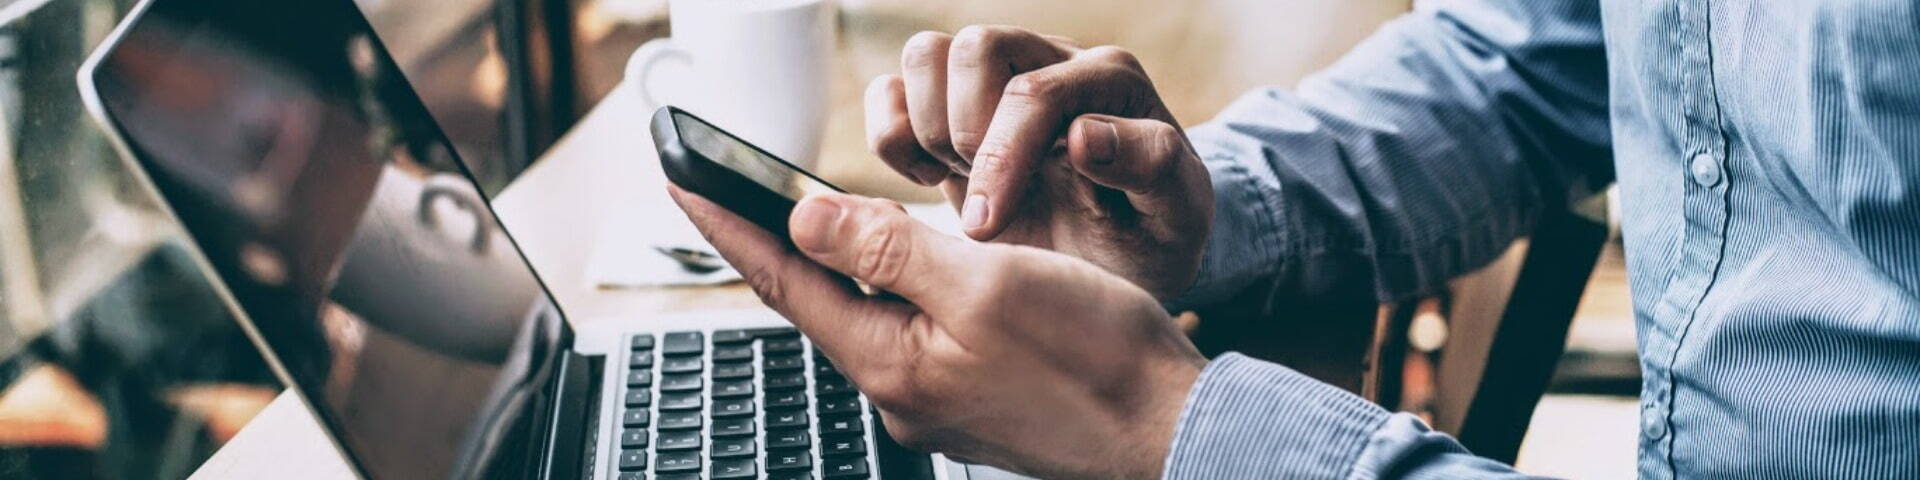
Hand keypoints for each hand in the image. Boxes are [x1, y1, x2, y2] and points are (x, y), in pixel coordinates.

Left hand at [670, 186, 1206, 479]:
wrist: (1170, 430)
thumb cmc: (1096, 359)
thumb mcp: (986, 282)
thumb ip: (889, 249)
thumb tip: (806, 220)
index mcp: (890, 362)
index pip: (785, 282)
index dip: (731, 225)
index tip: (685, 182)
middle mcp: (900, 390)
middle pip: (817, 301)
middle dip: (774, 243)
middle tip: (730, 191)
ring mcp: (934, 400)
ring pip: (867, 315)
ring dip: (839, 265)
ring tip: (808, 217)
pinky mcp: (970, 398)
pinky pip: (911, 331)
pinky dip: (894, 288)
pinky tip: (904, 266)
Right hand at [864, 26, 1213, 299]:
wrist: (1119, 261)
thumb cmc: (1150, 237)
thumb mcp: (1177, 216)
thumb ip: (1151, 166)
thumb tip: (1084, 134)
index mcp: (1112, 81)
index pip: (1035, 91)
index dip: (1003, 155)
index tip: (990, 225)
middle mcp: (1051, 62)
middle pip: (976, 48)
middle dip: (966, 134)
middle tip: (987, 203)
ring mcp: (996, 80)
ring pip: (927, 55)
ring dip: (928, 128)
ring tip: (961, 184)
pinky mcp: (951, 108)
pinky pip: (893, 87)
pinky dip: (893, 134)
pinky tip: (928, 178)